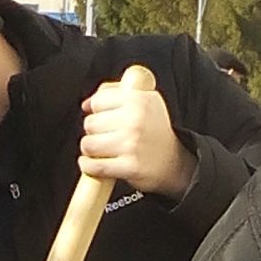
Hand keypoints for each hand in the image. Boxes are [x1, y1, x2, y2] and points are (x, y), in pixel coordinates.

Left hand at [80, 75, 195, 200]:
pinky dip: (89, 167)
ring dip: (91, 150)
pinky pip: (94, 166)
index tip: (106, 119)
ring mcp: (132, 143)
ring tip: (103, 150)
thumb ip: (114, 93)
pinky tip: (94, 164)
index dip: (98, 112)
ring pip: (88, 145)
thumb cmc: (154, 131)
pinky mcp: (130, 166)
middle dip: (94, 132)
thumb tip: (86, 105)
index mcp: (139, 99)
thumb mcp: (143, 101)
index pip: (98, 102)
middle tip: (107, 137)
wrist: (173, 162)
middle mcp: (136, 119)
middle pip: (90, 123)